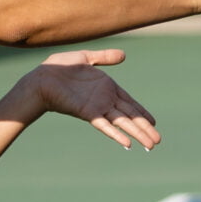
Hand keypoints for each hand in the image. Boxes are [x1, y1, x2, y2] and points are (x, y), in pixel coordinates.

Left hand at [18, 50, 160, 150]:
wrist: (42, 77)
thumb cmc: (60, 68)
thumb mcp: (86, 58)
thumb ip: (104, 57)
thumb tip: (124, 56)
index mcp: (107, 87)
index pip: (130, 103)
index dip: (142, 112)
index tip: (154, 122)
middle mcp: (105, 100)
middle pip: (130, 116)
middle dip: (145, 128)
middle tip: (158, 141)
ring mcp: (97, 108)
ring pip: (122, 123)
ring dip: (137, 134)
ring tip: (150, 146)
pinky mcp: (87, 113)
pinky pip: (105, 126)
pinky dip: (116, 135)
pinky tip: (127, 144)